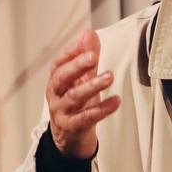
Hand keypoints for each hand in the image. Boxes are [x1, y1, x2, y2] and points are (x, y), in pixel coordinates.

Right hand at [46, 29, 120, 159]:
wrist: (68, 138)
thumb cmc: (75, 103)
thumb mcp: (80, 80)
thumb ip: (86, 57)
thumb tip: (89, 33)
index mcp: (56, 81)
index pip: (59, 63)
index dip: (71, 52)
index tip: (85, 42)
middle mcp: (55, 95)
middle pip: (62, 78)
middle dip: (78, 66)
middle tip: (94, 56)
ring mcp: (62, 112)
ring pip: (75, 97)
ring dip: (92, 86)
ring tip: (109, 76)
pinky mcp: (73, 127)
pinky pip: (87, 117)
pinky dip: (102, 109)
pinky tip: (116, 101)